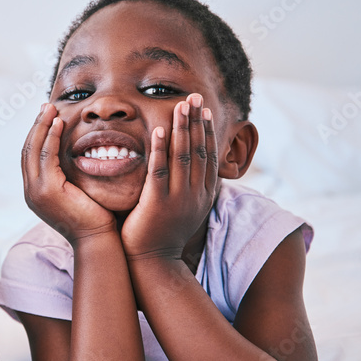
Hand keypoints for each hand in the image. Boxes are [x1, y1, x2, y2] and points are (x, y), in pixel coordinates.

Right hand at [22, 103, 115, 245]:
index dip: (37, 134)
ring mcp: (36, 192)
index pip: (30, 157)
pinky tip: (59, 124)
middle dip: (36, 126)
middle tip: (46, 106)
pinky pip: (46, 156)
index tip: (47, 116)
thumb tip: (77, 158)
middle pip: (27, 150)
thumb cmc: (93, 219)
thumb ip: (69, 178)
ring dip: (42, 126)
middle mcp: (30, 192)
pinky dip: (51, 137)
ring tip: (51, 109)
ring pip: (33, 150)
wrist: (96, 240)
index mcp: (35, 192)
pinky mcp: (48, 190)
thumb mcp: (77, 194)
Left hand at [121, 94, 217, 259]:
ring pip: (182, 157)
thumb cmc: (162, 235)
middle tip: (194, 97)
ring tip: (180, 106)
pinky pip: (159, 171)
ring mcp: (178, 199)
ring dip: (181, 129)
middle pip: (199, 151)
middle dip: (196, 122)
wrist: (152, 264)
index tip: (204, 110)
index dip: (206, 131)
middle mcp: (195, 195)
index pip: (208, 156)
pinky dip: (159, 149)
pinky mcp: (157, 204)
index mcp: (202, 195)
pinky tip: (157, 130)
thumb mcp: (182, 209)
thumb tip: (186, 169)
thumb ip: (184, 188)